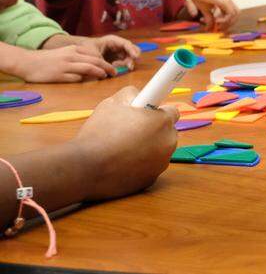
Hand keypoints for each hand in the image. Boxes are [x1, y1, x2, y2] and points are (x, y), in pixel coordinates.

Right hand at [8, 45, 117, 82]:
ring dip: (99, 73)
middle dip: (107, 67)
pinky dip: (84, 80)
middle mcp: (71, 56)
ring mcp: (65, 66)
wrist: (27, 62)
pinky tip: (88, 82)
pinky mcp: (59, 75)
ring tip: (105, 76)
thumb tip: (93, 66)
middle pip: (95, 61)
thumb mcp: (64, 53)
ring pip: (88, 68)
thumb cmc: (47, 59)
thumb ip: (78, 58)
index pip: (95, 55)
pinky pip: (75, 78)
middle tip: (115, 73)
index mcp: (73, 50)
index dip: (105, 61)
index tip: (112, 67)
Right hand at [70, 87, 177, 201]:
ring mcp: (162, 163)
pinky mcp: (151, 180)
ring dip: (147, 148)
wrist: (85, 168)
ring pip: (159, 150)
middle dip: (153, 130)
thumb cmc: (99, 133)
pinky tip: (121, 163)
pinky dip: (140, 165)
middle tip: (130, 130)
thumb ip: (131, 94)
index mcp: (163, 121)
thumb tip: (140, 94)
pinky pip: (149, 167)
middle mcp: (169, 142)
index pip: (172, 112)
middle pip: (167, 132)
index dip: (157, 112)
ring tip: (121, 148)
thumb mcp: (111, 102)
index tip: (146, 113)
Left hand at [76, 34, 139, 68]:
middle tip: (129, 67)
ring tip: (115, 66)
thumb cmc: (85, 48)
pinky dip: (122, 67)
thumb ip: (101, 61)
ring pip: (129, 57)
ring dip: (126, 63)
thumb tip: (111, 70)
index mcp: (113, 40)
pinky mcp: (117, 59)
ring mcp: (118, 53)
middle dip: (132, 58)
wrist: (79, 51)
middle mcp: (118, 46)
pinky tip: (114, 69)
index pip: (126, 44)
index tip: (135, 57)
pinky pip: (124, 63)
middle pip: (132, 50)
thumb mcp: (92, 53)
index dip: (132, 50)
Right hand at [185, 0, 238, 30]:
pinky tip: (216, 21)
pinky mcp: (224, 0)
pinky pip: (231, 13)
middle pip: (237, 14)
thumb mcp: (205, 10)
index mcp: (225, 1)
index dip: (228, 21)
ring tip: (218, 25)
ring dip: (228, 22)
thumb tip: (209, 28)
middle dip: (230, 23)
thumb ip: (209, 19)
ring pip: (236, 14)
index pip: (232, 13)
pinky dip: (226, 19)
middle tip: (220, 27)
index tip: (218, 26)